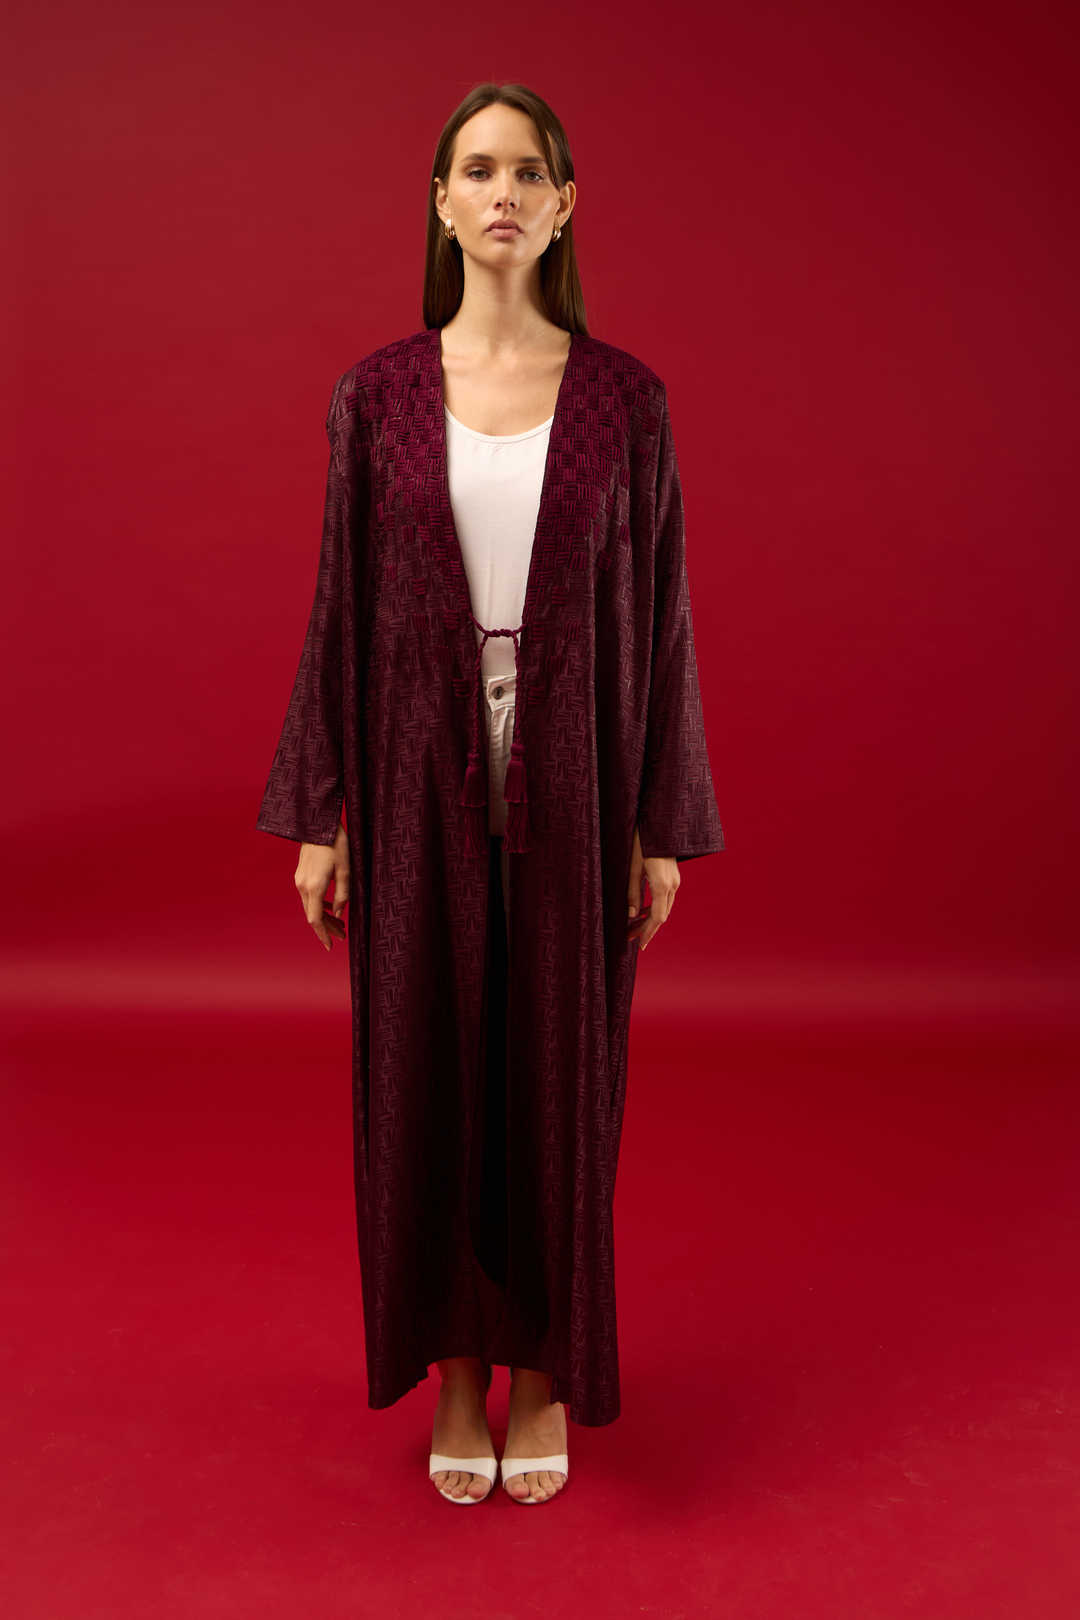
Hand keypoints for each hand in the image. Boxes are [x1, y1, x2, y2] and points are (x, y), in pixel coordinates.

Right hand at [295, 821, 349, 950]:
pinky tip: (331, 907)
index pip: (316, 919)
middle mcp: (303, 886)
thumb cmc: (336, 844)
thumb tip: (339, 914)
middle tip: (342, 936)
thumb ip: (343, 894)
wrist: (317, 823)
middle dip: (327, 929)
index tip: (330, 946)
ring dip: (324, 917)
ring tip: (340, 924)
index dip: (323, 935)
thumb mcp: (346, 869)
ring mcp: (300, 881)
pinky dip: (319, 906)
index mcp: (314, 886)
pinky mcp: (300, 875)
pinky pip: (309, 897)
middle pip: (313, 916)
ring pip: (310, 907)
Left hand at [627, 824, 679, 952]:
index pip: (657, 917)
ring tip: (632, 927)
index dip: (647, 933)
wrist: (658, 822)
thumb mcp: (631, 867)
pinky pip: (665, 898)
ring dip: (649, 919)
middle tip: (628, 938)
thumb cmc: (641, 841)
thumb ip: (632, 892)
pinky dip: (654, 908)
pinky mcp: (673, 876)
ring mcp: (675, 880)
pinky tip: (642, 911)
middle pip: (661, 915)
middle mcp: (673, 885)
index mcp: (662, 884)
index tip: (638, 944)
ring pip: (664, 907)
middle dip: (645, 929)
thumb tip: (631, 916)